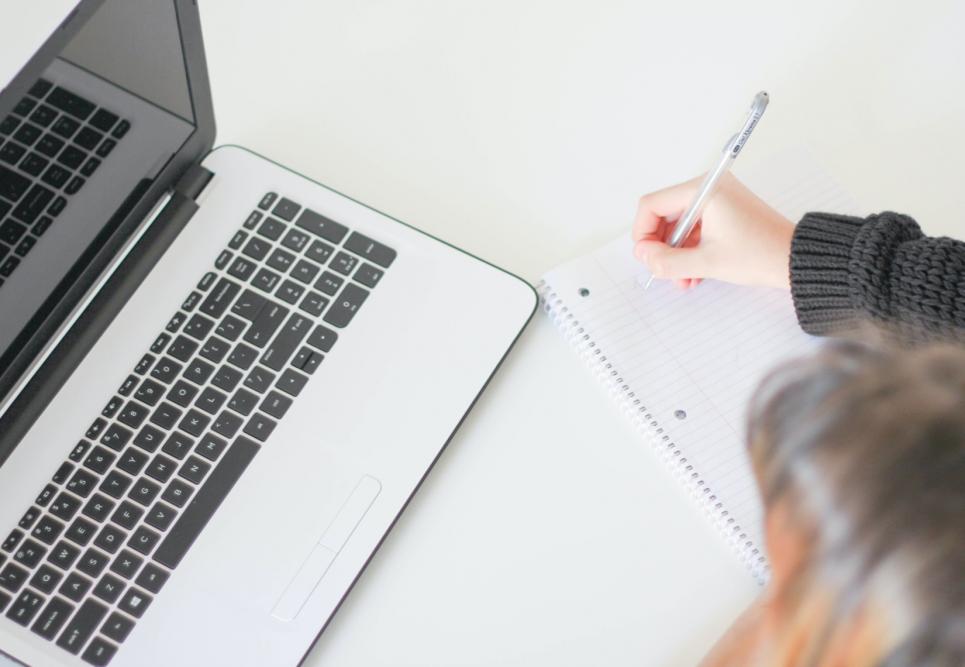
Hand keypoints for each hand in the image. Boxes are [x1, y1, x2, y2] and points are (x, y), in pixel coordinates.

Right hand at [632, 173, 794, 288]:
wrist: (796, 259)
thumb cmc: (761, 254)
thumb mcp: (706, 262)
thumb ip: (667, 261)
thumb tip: (643, 255)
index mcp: (704, 190)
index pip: (652, 204)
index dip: (643, 233)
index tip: (647, 257)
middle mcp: (709, 189)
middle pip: (664, 215)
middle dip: (661, 247)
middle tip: (663, 270)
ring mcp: (717, 200)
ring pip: (678, 226)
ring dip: (675, 254)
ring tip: (682, 278)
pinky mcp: (724, 212)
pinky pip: (694, 229)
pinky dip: (689, 250)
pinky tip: (693, 273)